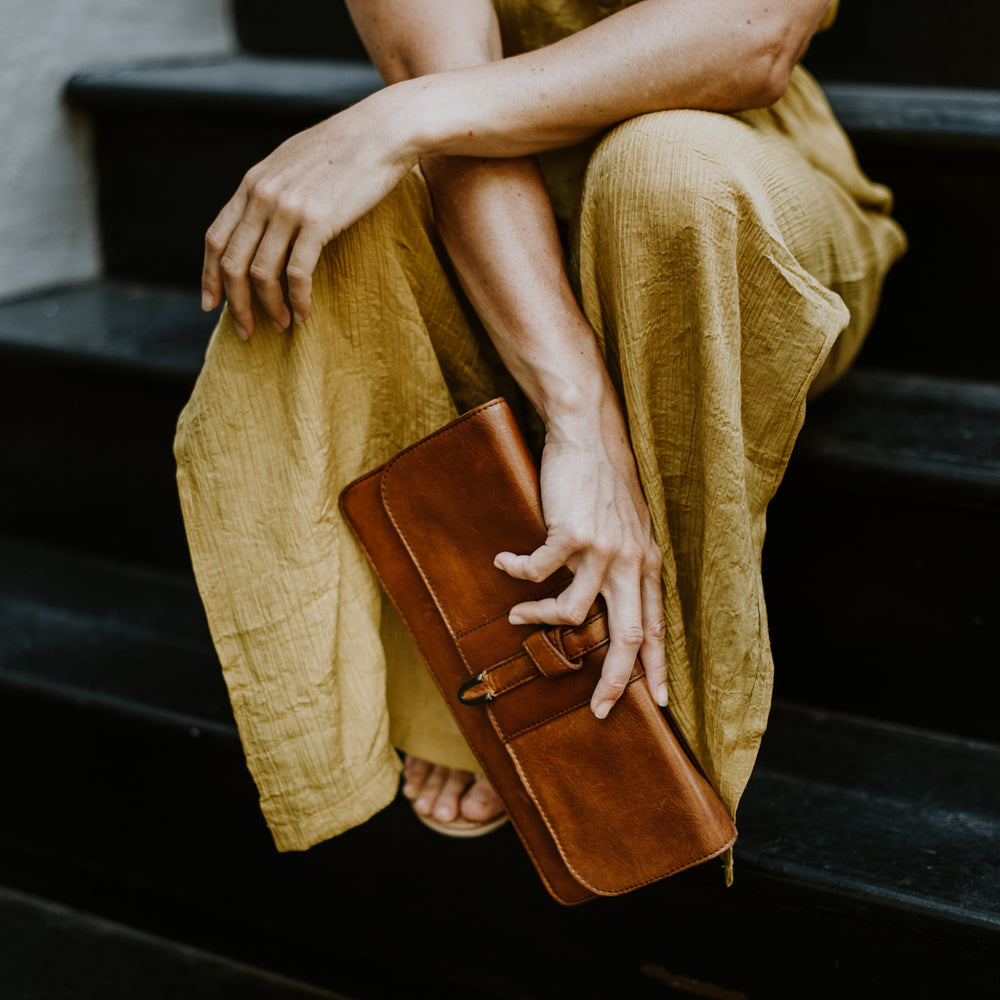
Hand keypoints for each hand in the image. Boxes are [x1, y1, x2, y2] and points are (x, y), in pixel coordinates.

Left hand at [201, 89, 417, 339]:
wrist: (383, 131)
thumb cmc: (347, 148)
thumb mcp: (294, 161)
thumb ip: (274, 188)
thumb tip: (266, 220)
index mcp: (253, 182)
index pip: (215, 237)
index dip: (209, 276)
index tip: (211, 304)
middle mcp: (262, 195)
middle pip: (232, 262)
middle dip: (235, 304)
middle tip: (245, 332)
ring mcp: (288, 208)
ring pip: (261, 273)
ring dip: (268, 308)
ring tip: (281, 325)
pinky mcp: (318, 221)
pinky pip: (296, 273)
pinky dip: (298, 300)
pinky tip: (304, 314)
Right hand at [494, 398, 666, 718]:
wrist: (590, 437)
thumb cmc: (606, 481)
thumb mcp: (630, 527)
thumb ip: (626, 563)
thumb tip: (609, 599)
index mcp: (645, 563)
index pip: (656, 626)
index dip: (657, 667)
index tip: (661, 702)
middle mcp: (629, 562)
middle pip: (627, 636)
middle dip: (615, 681)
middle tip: (599, 710)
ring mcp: (601, 550)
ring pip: (571, 613)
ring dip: (538, 619)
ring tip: (516, 616)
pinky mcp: (570, 534)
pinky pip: (536, 573)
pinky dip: (516, 570)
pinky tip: (505, 561)